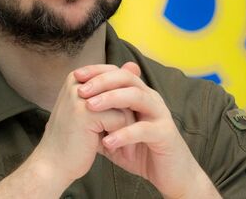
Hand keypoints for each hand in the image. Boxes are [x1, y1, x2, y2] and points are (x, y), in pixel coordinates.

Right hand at [27, 65, 136, 189]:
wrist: (53, 165)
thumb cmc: (74, 139)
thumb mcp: (95, 110)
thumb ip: (113, 89)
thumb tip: (134, 65)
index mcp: (76, 78)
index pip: (115, 78)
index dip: (122, 102)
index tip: (117, 122)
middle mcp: (77, 82)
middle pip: (121, 90)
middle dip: (127, 114)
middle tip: (127, 134)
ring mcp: (79, 96)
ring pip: (123, 105)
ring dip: (127, 127)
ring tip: (123, 145)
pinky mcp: (86, 113)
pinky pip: (120, 119)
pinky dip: (121, 136)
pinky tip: (112, 149)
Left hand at [74, 63, 219, 197]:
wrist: (170, 174)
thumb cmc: (141, 151)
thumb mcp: (115, 133)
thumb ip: (100, 120)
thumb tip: (75, 109)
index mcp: (139, 95)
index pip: (117, 73)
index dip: (97, 71)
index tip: (75, 76)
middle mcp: (150, 99)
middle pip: (127, 78)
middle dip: (102, 81)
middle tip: (81, 90)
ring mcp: (160, 114)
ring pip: (137, 96)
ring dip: (112, 99)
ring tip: (90, 107)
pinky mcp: (165, 134)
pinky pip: (144, 129)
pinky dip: (124, 134)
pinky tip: (107, 142)